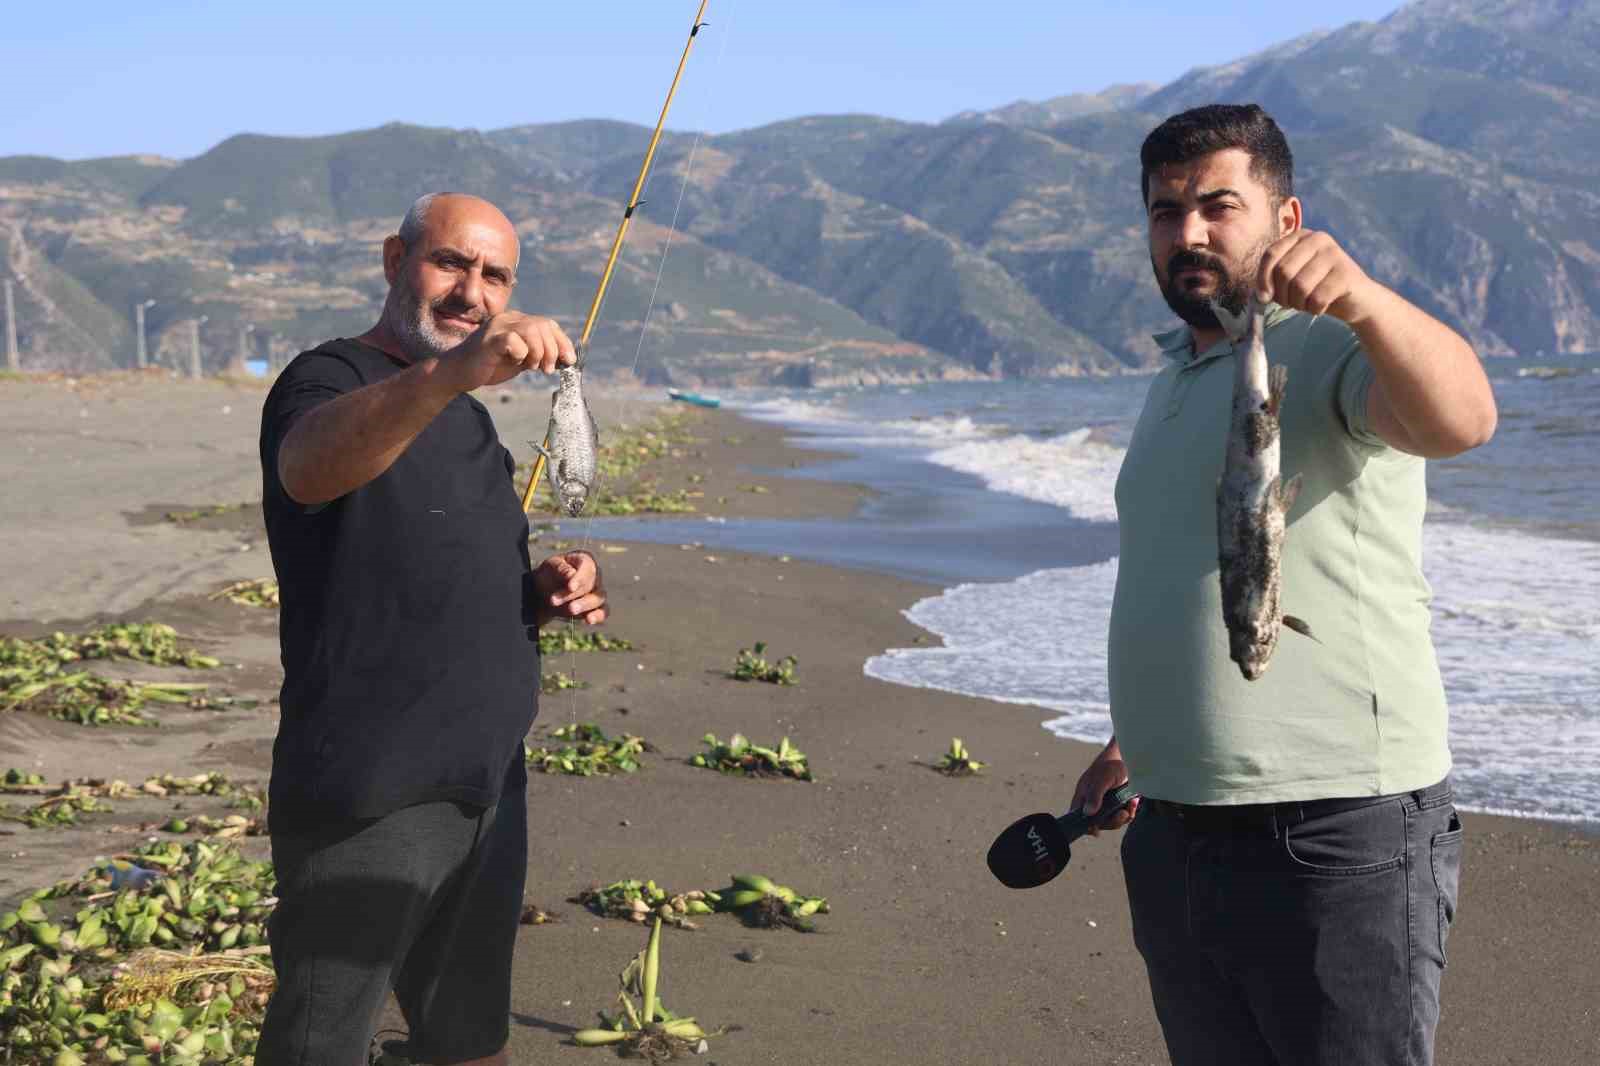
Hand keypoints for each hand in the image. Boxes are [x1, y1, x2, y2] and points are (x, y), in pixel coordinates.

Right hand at [442, 312, 575, 390]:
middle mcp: (508, 319)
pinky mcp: (489, 340)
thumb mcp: (521, 360)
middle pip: (543, 326)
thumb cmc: (489, 365)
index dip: (562, 342)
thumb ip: (539, 355)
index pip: (548, 324)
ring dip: (539, 352)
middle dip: (552, 350)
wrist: (458, 373)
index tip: (568, 360)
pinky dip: (521, 354)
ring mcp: (498, 327)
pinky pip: (515, 341)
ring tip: (531, 366)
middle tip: (545, 369)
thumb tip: (565, 359)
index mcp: (516, 321)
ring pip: (532, 330)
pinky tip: (514, 362)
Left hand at [533, 551, 606, 627]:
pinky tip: (589, 620)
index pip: (588, 567)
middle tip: (554, 600)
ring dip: (583, 605)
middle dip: (573, 594)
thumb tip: (572, 574)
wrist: (544, 594)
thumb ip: (561, 569)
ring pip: (598, 598)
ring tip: (570, 610)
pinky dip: (598, 616)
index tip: (570, 587)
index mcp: (585, 560)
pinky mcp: (597, 607)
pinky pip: (603, 612)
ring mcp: (598, 591)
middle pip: (591, 584)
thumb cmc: (548, 575)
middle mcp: (595, 575)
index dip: (580, 578)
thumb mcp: (549, 568)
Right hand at [1070, 738, 1138, 836]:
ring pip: (1112, 820)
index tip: (1096, 831)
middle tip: (1122, 814)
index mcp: (1084, 795)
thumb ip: (1095, 795)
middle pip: (1099, 822)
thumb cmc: (1111, 764)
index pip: (1078, 815)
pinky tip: (1133, 802)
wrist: (1130, 756)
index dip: (1085, 825)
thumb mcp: (1102, 779)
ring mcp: (1107, 803)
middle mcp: (1094, 801)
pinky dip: (1130, 811)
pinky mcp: (1120, 803)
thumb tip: (1088, 813)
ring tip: (1130, 806)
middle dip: (1112, 821)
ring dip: (1123, 817)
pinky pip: (1123, 815)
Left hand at [1256, 229, 1377, 323]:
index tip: (1264, 298)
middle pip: (1284, 271)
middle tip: (1292, 302)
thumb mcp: (1291, 279)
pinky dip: (1314, 309)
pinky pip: (1317, 298)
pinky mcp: (1346, 273)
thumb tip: (1259, 295)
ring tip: (1308, 303)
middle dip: (1282, 295)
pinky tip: (1322, 305)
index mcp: (1301, 236)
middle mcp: (1318, 239)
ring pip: (1300, 287)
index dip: (1262, 279)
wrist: (1356, 299)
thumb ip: (1272, 279)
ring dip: (1299, 304)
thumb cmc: (1316, 289)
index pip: (1271, 254)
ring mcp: (1334, 253)